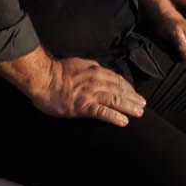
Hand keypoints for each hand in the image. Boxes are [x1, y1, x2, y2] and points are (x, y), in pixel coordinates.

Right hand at [28, 55, 145, 125]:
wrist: (42, 79)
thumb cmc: (56, 72)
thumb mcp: (78, 64)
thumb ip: (91, 69)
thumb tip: (99, 71)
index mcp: (95, 71)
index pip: (117, 79)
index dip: (128, 87)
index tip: (135, 93)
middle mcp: (96, 81)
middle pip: (120, 90)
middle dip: (133, 98)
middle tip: (143, 105)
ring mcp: (90, 94)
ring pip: (116, 100)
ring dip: (129, 107)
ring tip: (139, 113)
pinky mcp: (83, 106)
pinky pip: (102, 112)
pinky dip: (114, 117)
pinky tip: (123, 121)